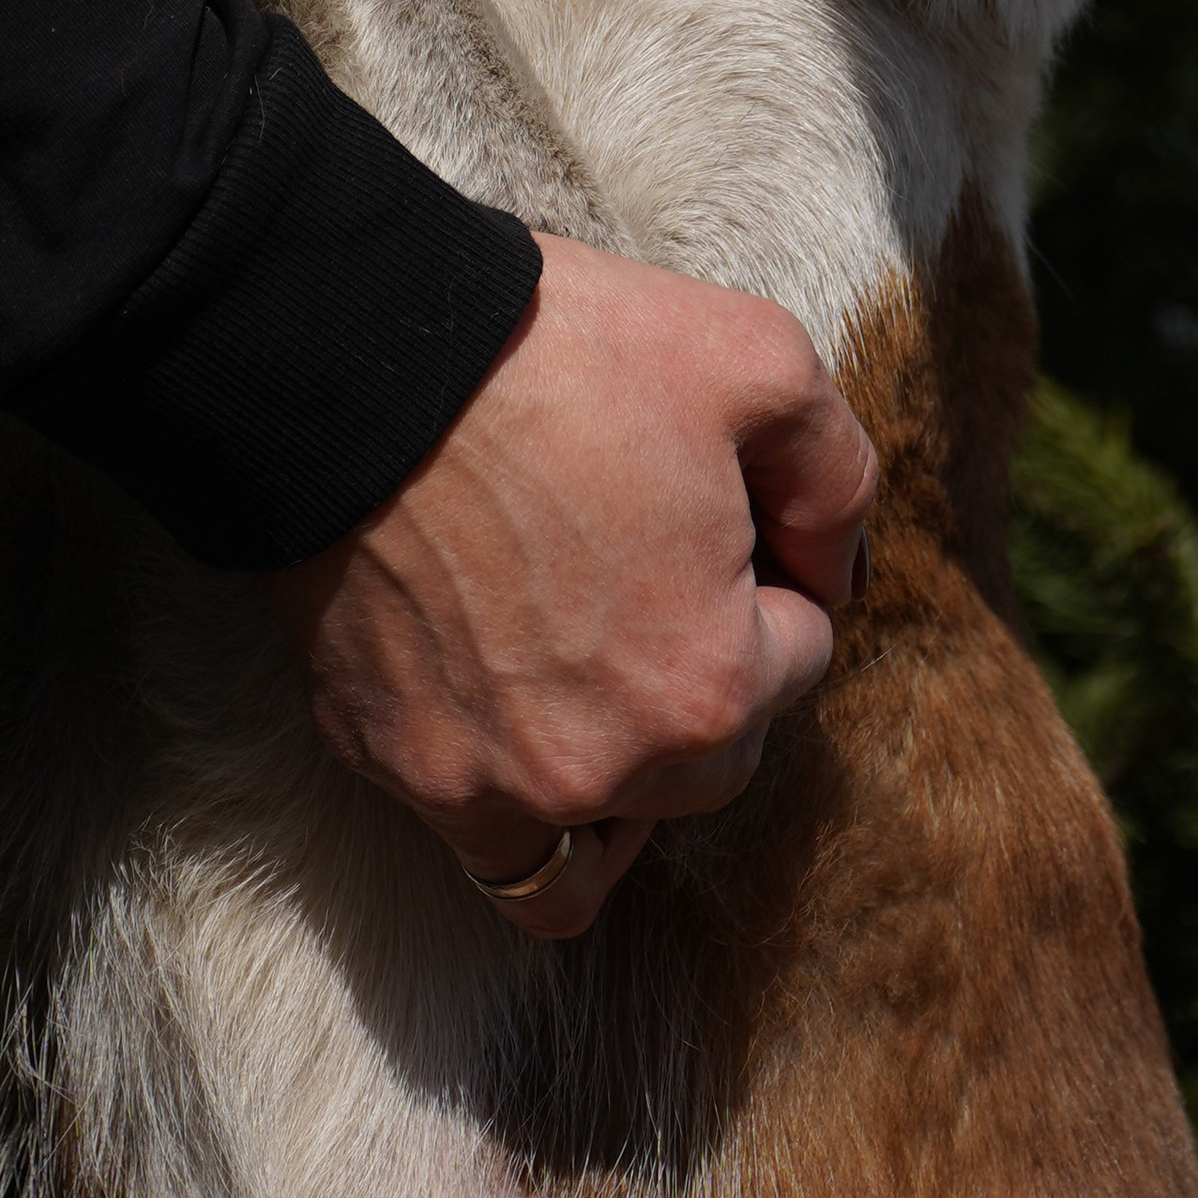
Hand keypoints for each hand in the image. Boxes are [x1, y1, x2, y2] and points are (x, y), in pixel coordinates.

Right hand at [271, 233, 876, 940]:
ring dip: (630, 777)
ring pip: (604, 838)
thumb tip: (837, 575)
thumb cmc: (562, 352)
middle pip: (716, 756)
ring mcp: (486, 780)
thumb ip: (840, 483)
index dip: (771, 569)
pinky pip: (489, 845)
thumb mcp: (762, 364)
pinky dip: (521, 802)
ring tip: (603, 675)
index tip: (715, 506)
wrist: (358, 353)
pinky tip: (518, 713)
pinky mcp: (392, 760)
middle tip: (658, 567)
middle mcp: (602, 769)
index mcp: (707, 686)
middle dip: (713, 672)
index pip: (803, 655)